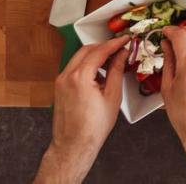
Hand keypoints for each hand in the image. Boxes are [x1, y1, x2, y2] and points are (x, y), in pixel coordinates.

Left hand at [34, 35, 128, 183]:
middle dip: (104, 46)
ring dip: (95, 55)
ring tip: (112, 61)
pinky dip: (86, 65)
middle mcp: (66, 75)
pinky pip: (74, 68)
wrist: (74, 144)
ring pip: (78, 58)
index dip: (114, 43)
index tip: (126, 39)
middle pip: (86, 50)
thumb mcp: (112, 96)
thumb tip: (122, 54)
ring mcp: (60, 81)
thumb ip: (116, 71)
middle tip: (120, 48)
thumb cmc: (94, 126)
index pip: (99, 51)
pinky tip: (99, 73)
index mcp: (80, 76)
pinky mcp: (59, 87)